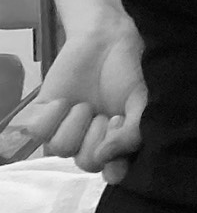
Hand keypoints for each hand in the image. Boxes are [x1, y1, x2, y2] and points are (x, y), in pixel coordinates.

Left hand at [21, 17, 146, 181]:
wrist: (108, 39)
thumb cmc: (133, 72)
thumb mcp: (144, 103)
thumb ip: (132, 135)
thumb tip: (103, 158)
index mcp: (118, 144)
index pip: (113, 173)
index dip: (115, 159)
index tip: (122, 127)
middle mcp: (91, 142)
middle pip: (85, 162)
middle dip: (97, 136)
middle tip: (107, 113)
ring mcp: (66, 129)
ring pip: (60, 148)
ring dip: (76, 123)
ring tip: (86, 104)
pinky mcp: (43, 115)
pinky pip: (37, 132)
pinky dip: (51, 115)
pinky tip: (64, 101)